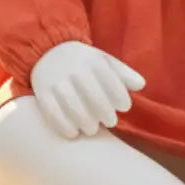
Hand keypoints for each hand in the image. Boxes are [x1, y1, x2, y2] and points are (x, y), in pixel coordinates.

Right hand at [30, 40, 144, 138]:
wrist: (47, 51)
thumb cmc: (83, 61)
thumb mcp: (104, 60)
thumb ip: (123, 73)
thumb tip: (141, 85)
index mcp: (92, 61)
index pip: (111, 81)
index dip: (120, 97)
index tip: (124, 107)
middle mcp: (74, 70)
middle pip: (94, 97)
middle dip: (105, 113)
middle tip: (110, 121)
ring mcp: (57, 82)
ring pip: (74, 108)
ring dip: (87, 123)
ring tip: (92, 129)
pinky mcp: (43, 93)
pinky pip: (53, 114)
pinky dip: (65, 127)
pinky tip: (74, 133)